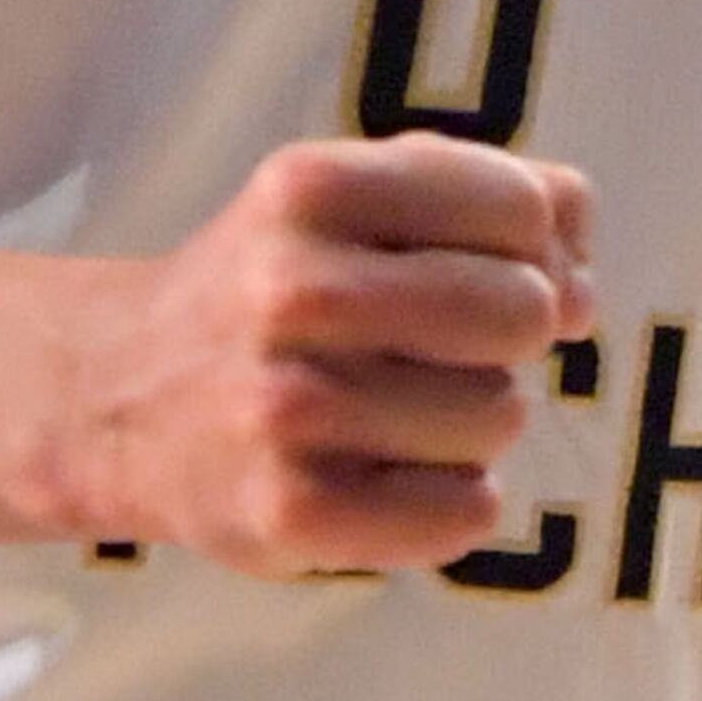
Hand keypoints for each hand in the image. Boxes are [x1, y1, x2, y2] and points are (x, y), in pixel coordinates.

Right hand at [50, 138, 595, 576]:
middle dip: (512, 335)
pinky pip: (466, 512)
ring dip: (477, 424)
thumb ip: (492, 192)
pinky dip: (454, 503)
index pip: (519, 208)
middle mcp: (290, 289)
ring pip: (501, 416)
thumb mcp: (356, 198)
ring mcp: (284, 407)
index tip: (491, 270)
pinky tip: (394, 478)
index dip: (535, 247)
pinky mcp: (288, 513)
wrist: (119, 401)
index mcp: (310, 187)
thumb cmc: (276, 290)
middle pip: (522, 311)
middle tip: (449, 351)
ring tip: (403, 415)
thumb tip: (582, 272)